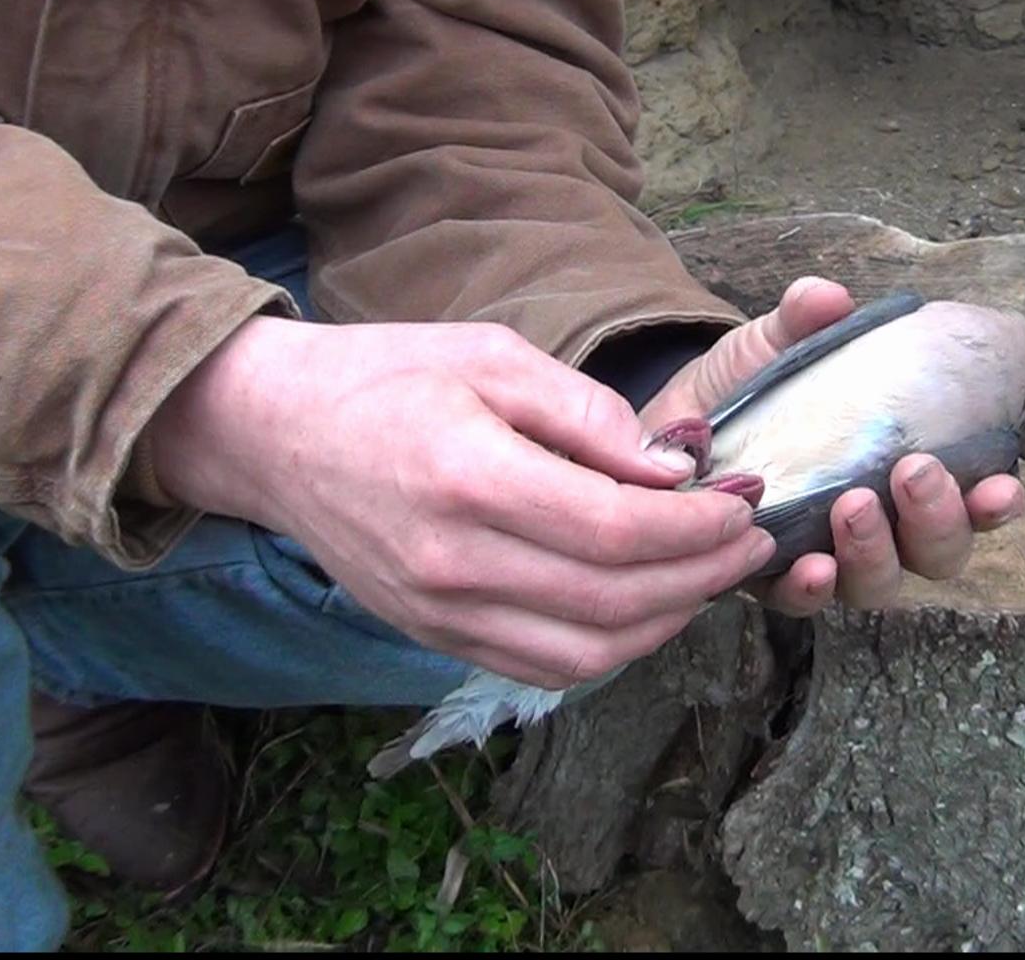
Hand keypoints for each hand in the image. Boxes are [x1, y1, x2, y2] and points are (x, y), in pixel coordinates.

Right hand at [147, 315, 774, 689]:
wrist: (273, 432)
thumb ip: (588, 413)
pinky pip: (543, 668)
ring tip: (708, 575)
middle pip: (615, 601)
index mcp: (470, 479)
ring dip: (667, 621)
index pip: (618, 532)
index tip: (743, 501)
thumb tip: (675, 468)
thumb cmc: (386, 377)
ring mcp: (439, 612)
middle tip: (750, 543)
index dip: (699, 527)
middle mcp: (452, 563)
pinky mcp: (432, 635)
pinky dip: (609, 649)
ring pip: (588, 653)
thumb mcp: (492, 356)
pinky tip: (643, 606)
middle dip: (704, 576)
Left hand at [639, 277, 1024, 614]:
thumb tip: (829, 297)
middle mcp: (879, 526)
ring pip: (876, 583)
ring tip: (855, 507)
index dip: (994, 503)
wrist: (669, 428)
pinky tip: (812, 567)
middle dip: (938, 520)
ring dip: (876, 551)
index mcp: (904, 472)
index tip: (1002, 484)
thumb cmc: (747, 391)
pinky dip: (811, 588)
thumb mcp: (774, 347)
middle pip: (935, 552)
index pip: (970, 501)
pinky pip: (799, 600)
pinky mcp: (768, 577)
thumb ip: (802, 322)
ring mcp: (827, 557)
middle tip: (916, 472)